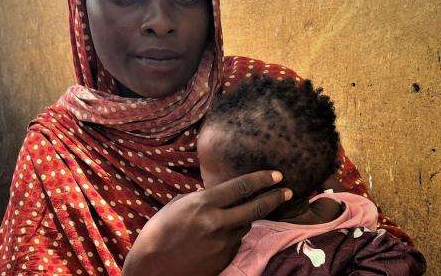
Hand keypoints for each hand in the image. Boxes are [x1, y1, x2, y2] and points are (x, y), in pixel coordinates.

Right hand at [122, 170, 291, 275]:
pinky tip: (217, 238)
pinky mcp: (224, 260)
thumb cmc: (158, 232)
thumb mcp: (178, 205)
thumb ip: (202, 198)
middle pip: (256, 208)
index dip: (262, 179)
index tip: (276, 174)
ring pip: (245, 226)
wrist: (153, 268)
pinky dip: (232, 237)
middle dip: (275, 197)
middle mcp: (218, 223)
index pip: (242, 186)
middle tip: (287, 191)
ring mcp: (223, 244)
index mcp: (204, 204)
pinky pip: (235, 243)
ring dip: (245, 219)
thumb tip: (216, 194)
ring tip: (231, 218)